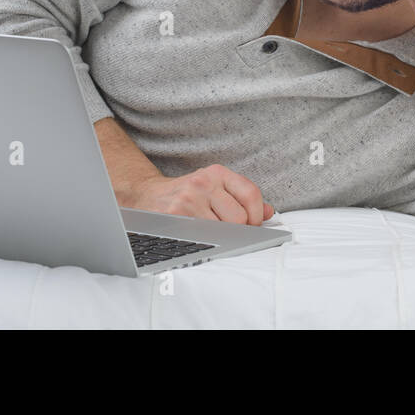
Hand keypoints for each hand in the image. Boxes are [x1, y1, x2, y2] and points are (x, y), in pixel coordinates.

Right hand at [123, 164, 274, 224]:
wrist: (146, 197)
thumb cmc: (186, 195)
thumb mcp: (215, 188)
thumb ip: (242, 198)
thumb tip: (268, 212)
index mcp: (217, 173)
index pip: (251, 194)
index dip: (256, 216)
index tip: (252, 225)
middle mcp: (203, 182)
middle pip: (240, 218)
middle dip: (237, 231)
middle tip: (225, 230)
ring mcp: (188, 199)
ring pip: (223, 232)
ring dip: (219, 238)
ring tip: (206, 231)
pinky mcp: (175, 216)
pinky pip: (203, 238)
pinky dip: (204, 242)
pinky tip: (196, 235)